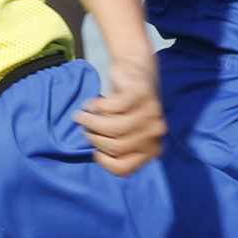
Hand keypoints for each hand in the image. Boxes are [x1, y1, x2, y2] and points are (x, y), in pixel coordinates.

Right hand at [77, 51, 164, 176]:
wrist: (135, 69)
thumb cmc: (126, 106)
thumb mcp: (124, 130)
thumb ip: (117, 144)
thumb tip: (97, 153)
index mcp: (152, 147)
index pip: (126, 168)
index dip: (106, 162)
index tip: (95, 152)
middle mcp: (155, 131)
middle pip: (117, 147)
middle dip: (95, 138)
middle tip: (85, 128)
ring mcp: (151, 111)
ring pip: (115, 128)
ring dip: (92, 122)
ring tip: (82, 116)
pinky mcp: (141, 93)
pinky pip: (113, 107)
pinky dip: (97, 106)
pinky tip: (91, 104)